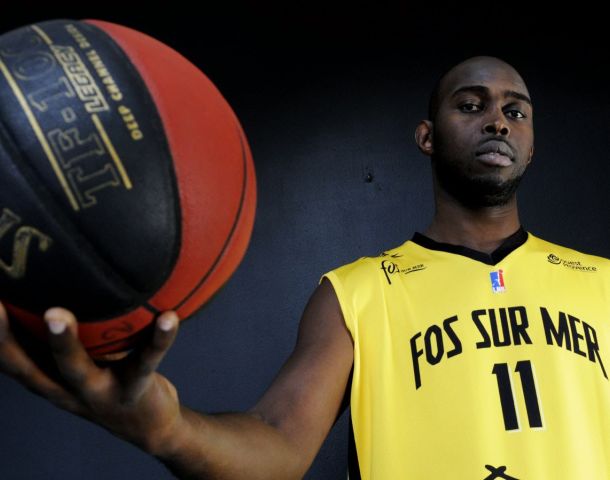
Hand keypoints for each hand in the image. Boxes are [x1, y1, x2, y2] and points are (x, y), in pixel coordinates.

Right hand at [0, 302, 182, 454]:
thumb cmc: (108, 380)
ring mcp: (99, 392)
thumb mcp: (79, 364)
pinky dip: (159, 338)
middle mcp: (67, 389)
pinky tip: (169, 318)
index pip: (12, 359)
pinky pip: (147, 360)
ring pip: (77, 369)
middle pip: (30, 366)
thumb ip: (65, 337)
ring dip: (65, 343)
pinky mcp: (134, 389)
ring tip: (57, 314)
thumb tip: (57, 288)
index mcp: (51, 379)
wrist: (151, 426)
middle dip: (8, 339)